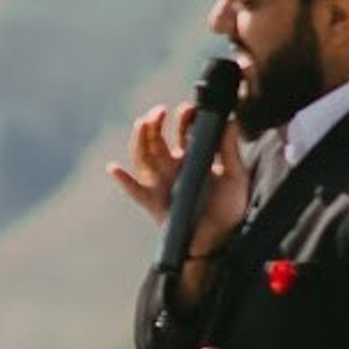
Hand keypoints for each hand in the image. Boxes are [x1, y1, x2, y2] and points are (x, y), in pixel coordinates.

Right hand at [110, 98, 245, 258]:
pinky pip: (134, 190)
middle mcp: (171, 168)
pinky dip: (122, 180)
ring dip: (139, 139)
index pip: (182, 132)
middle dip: (155, 123)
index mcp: (191, 159)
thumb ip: (229, 149)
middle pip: (156, 139)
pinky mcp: (153, 201)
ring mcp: (160, 183)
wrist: (220, 239)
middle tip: (160, 112)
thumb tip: (230, 120)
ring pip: (143, 157)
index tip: (188, 109)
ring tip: (142, 123)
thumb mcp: (235, 176)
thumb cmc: (228, 208)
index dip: (183, 118)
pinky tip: (114, 168)